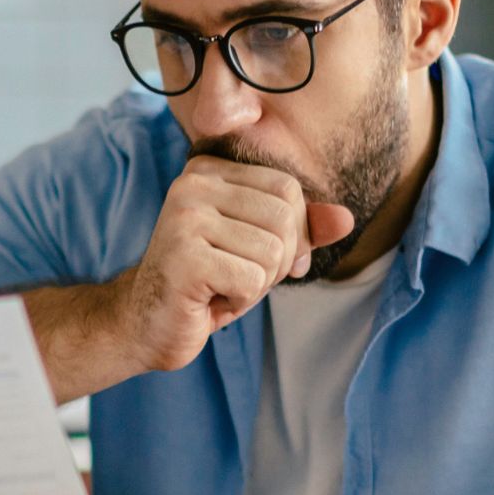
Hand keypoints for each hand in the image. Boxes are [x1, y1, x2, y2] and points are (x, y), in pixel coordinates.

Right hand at [118, 156, 354, 373]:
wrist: (147, 324)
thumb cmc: (207, 283)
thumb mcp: (260, 249)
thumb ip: (302, 229)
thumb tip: (346, 219)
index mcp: (209, 170)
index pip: (288, 189)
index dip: (293, 232)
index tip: (262, 259)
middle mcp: (192, 185)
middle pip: (285, 218)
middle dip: (278, 261)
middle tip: (239, 277)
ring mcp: (185, 219)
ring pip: (273, 252)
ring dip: (258, 283)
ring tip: (222, 286)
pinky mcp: (185, 258)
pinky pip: (253, 280)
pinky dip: (241, 300)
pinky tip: (210, 299)